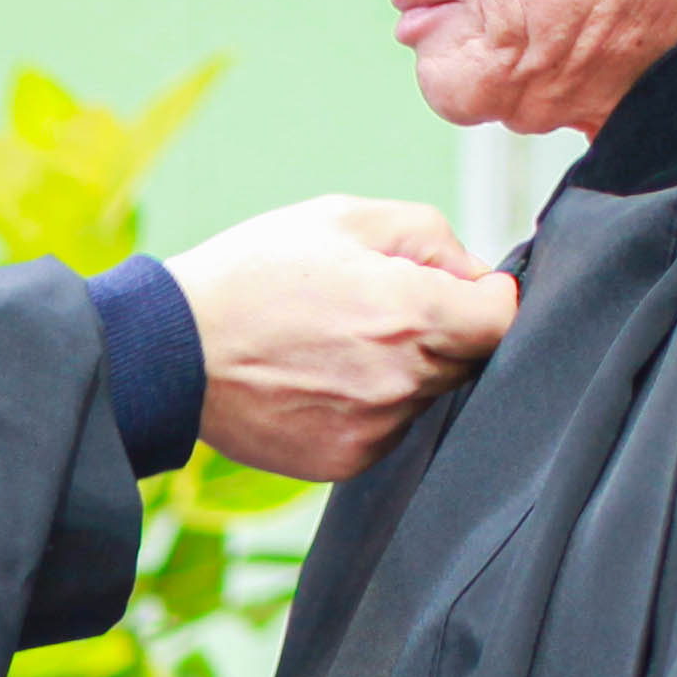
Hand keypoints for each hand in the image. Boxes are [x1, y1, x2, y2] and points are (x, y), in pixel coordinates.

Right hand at [162, 195, 519, 482]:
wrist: (172, 351)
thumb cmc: (252, 275)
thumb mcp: (343, 217)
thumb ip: (429, 235)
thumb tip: (472, 272)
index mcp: (412, 310)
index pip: (504, 318)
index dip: (489, 297)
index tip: (464, 290)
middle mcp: (403, 378)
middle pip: (470, 358)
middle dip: (444, 329)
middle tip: (381, 307)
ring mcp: (377, 426)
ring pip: (429, 396)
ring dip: (406, 370)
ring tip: (341, 343)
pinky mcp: (349, 459)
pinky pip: (389, 430)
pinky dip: (371, 406)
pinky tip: (324, 379)